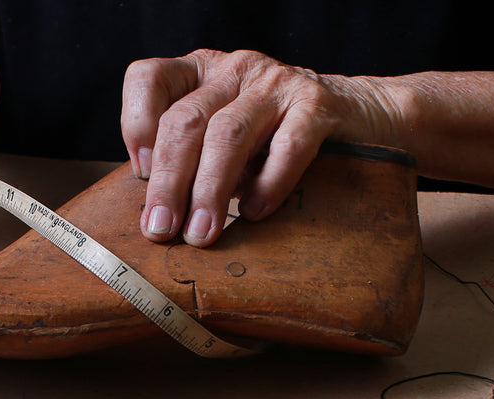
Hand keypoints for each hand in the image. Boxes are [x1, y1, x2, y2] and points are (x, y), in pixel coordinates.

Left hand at [121, 49, 370, 247]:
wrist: (357, 117)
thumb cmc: (274, 138)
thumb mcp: (222, 140)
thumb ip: (189, 162)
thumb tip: (155, 217)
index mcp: (199, 72)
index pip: (149, 79)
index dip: (136, 125)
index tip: (140, 176)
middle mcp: (233, 69)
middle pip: (185, 120)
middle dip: (170, 182)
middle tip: (162, 230)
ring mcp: (276, 83)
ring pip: (228, 135)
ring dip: (210, 190)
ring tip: (203, 233)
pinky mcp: (317, 104)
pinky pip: (287, 146)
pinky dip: (268, 184)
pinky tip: (255, 213)